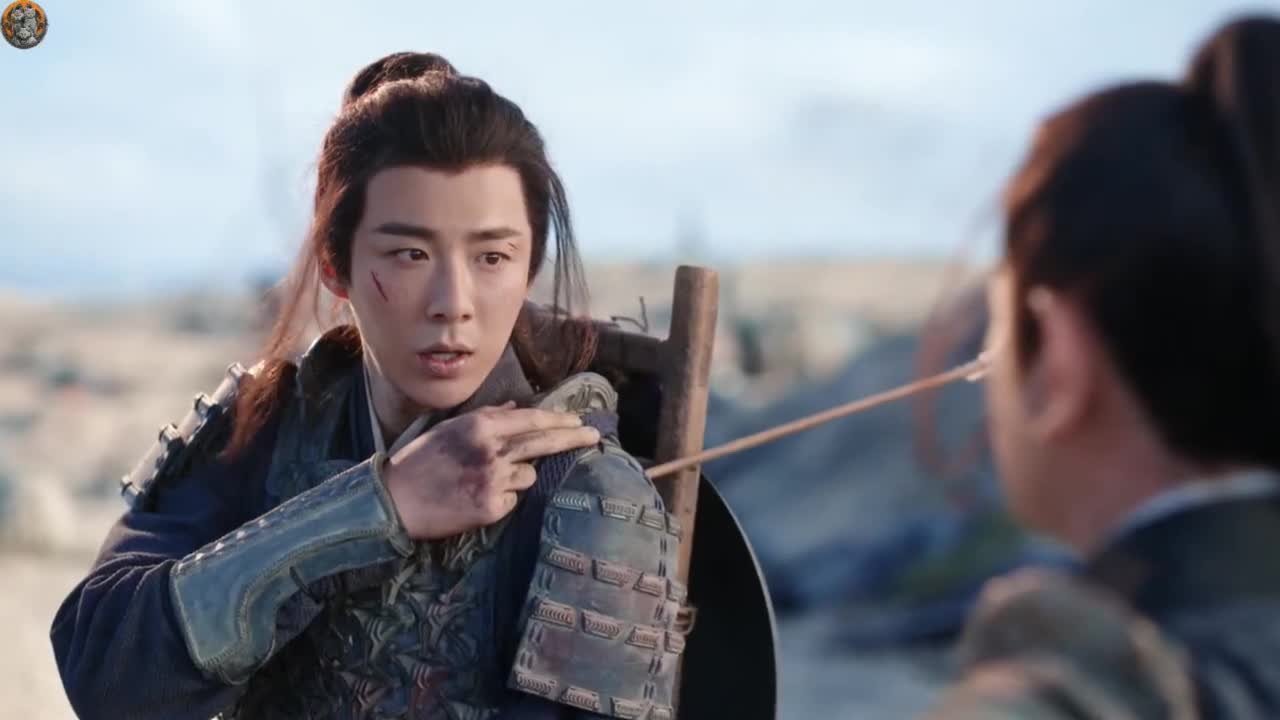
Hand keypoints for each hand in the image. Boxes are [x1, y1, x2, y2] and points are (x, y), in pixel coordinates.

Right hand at [382, 403, 600, 539]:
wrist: (394, 500)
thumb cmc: (419, 461)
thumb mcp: (449, 428)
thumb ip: (486, 418)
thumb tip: (514, 408)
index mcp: (480, 426)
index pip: (532, 419)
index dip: (558, 420)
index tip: (577, 421)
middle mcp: (492, 450)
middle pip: (544, 443)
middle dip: (573, 438)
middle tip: (593, 436)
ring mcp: (493, 481)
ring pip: (528, 476)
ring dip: (517, 477)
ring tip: (483, 481)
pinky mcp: (491, 508)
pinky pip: (512, 501)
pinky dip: (501, 500)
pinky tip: (475, 499)